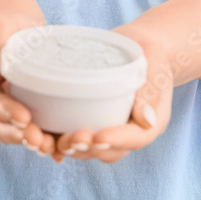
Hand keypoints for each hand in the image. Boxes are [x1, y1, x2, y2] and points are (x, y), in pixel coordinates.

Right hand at [0, 15, 61, 159]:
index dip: (4, 111)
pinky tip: (61, 151)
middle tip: (41, 139)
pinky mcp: (23, 115)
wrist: (17, 29)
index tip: (24, 116)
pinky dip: (46, 142)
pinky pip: (32, 132)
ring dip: (33, 143)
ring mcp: (3, 112)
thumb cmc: (5, 25)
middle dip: (20, 135)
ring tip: (52, 147)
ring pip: (15, 134)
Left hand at [50, 25, 173, 163]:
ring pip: (92, 149)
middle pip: (110, 151)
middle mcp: (130, 132)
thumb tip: (148, 121)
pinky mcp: (94, 121)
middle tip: (71, 139)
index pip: (135, 139)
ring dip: (74, 148)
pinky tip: (46, 138)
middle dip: (89, 148)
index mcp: (151, 123)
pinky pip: (78, 138)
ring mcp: (111, 129)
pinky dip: (62, 140)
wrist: (142, 48)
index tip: (98, 137)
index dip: (116, 141)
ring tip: (57, 141)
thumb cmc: (150, 53)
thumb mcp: (154, 64)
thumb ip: (151, 90)